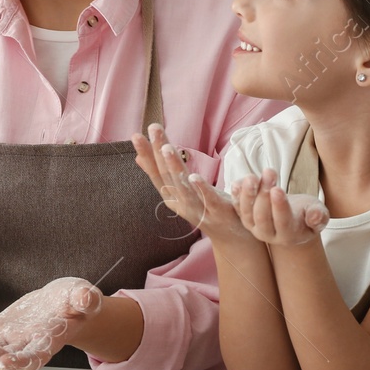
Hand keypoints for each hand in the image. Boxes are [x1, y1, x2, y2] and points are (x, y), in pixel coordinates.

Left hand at [0, 276, 100, 369]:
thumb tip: (88, 298)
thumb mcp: (83, 296)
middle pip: (6, 358)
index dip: (18, 362)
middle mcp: (26, 347)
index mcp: (47, 343)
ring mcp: (10, 341)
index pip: (33, 359)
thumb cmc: (75, 301)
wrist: (61, 302)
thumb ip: (85, 300)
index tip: (4, 363)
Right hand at [131, 123, 248, 245]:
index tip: (136, 135)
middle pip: (167, 176)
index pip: (156, 173)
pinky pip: (209, 200)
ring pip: (183, 188)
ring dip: (174, 168)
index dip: (146, 154)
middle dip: (158, 152)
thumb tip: (138, 158)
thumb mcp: (181, 192)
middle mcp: (182, 203)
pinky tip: (193, 176)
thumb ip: (162, 176)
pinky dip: (200, 189)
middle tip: (153, 129)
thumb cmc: (206, 210)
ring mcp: (199, 209)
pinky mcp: (219, 214)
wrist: (233, 240)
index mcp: (172, 197)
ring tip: (166, 148)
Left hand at [233, 167, 329, 245]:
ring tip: (253, 177)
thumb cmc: (307, 213)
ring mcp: (254, 227)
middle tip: (269, 173)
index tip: (277, 189)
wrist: (292, 217)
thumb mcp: (319, 213)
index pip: (282, 222)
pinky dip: (236, 196)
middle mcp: (269, 234)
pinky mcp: (245, 218)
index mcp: (289, 234)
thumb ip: (319, 215)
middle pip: (262, 216)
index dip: (279, 206)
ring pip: (246, 213)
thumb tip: (315, 217)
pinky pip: (237, 208)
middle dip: (263, 195)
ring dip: (248, 193)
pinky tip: (238, 182)